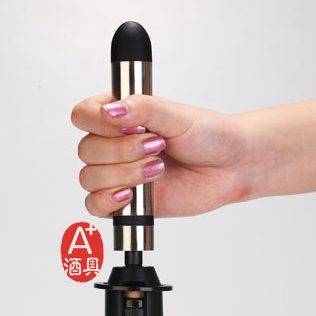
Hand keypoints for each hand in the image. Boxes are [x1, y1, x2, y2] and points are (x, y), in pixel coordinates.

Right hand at [71, 85, 315, 217]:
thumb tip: (111, 110)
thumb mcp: (177, 114)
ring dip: (123, 174)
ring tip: (158, 169)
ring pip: (90, 178)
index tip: (126, 125)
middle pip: (86, 150)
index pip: (83, 115)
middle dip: (121, 151)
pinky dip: (108, 201)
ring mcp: (118, 175)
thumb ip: (142, 108)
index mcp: (119, 117)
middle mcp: (114, 145)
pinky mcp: (127, 203)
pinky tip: (131, 194)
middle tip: (157, 147)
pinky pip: (96, 206)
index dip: (97, 121)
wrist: (232, 166)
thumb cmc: (209, 136)